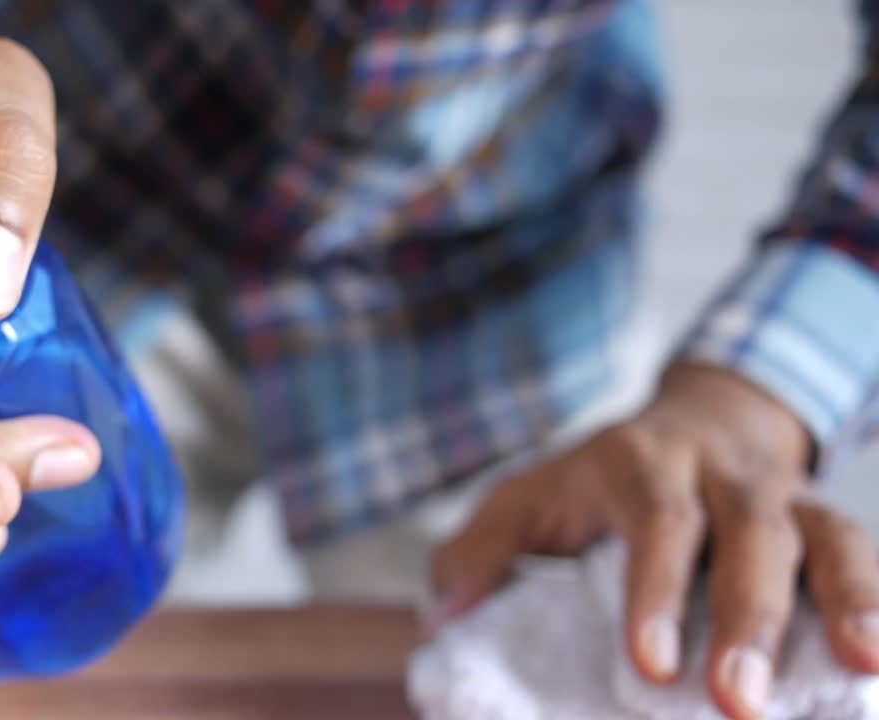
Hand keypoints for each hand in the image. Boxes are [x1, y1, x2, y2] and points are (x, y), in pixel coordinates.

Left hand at [431, 364, 878, 719]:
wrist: (705, 416)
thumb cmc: (604, 477)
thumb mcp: (533, 495)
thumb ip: (484, 545)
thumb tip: (443, 613)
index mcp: (643, 464)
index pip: (656, 524)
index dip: (655, 592)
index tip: (650, 665)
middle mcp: (724, 475)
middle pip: (750, 535)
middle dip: (748, 619)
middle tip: (736, 703)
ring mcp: (789, 497)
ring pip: (831, 538)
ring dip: (851, 602)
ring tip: (861, 667)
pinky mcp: (832, 523)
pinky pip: (868, 556)